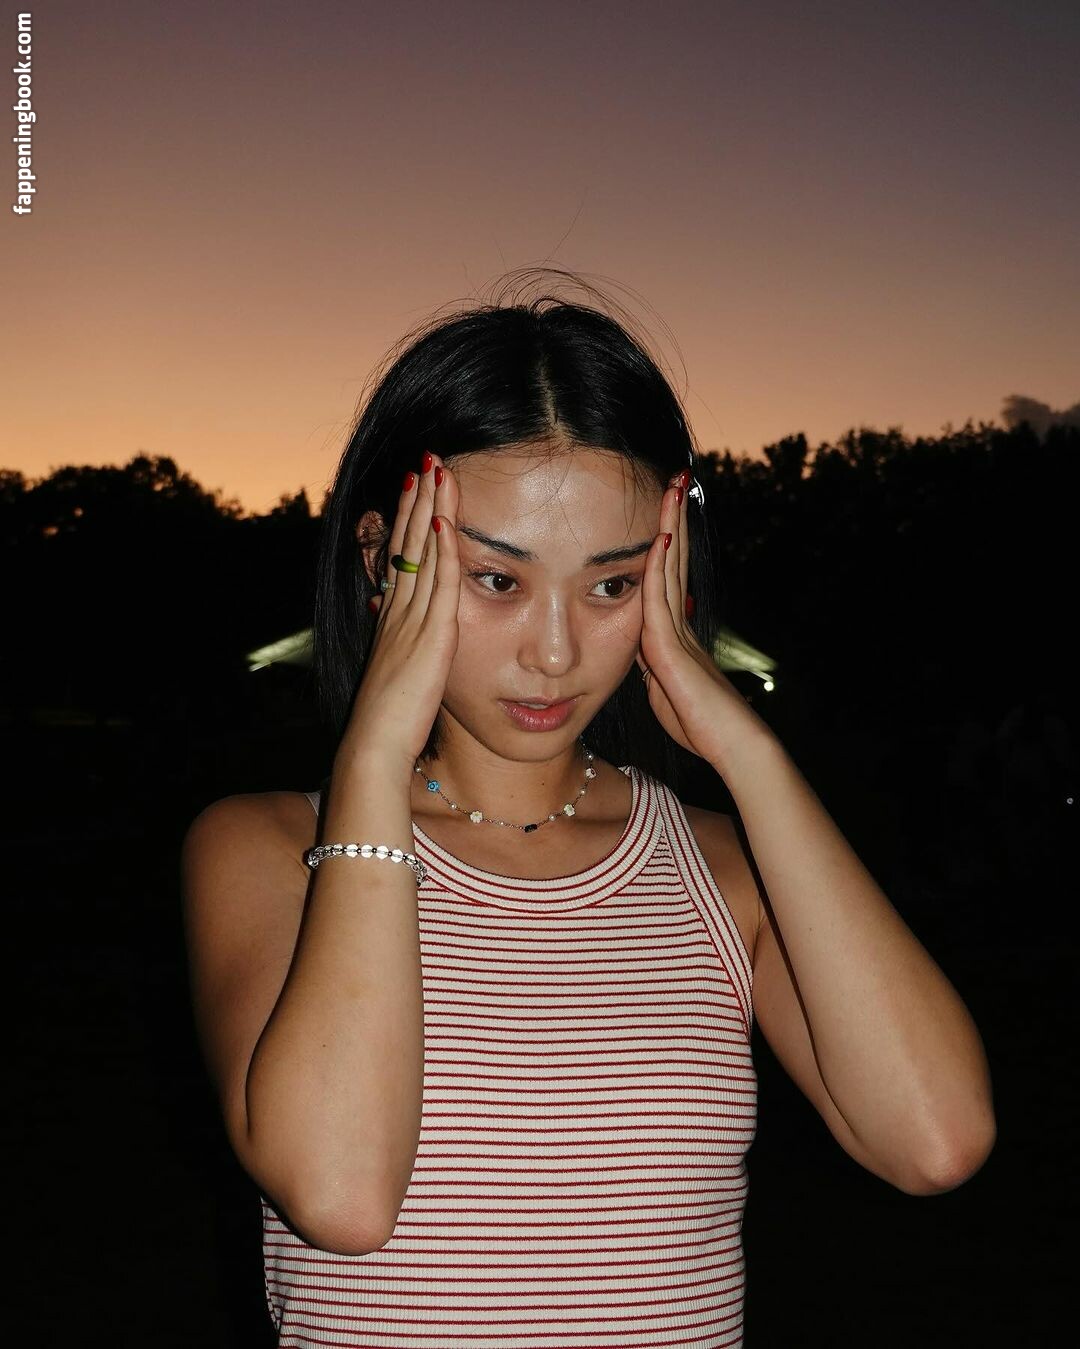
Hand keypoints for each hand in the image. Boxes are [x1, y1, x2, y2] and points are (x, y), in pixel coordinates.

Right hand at [338, 452, 460, 775]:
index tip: (416, 484)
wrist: (375, 744)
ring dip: (430, 509)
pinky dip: (443, 550)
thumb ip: (403, 644)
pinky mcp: (431, 636)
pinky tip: (447, 520)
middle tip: (427, 458)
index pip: (400, 555)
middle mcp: (397, 610)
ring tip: (437, 469)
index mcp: (392, 618)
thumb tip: (397, 626)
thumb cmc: (389, 719)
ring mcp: (411, 620)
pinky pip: (439, 584)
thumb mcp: (397, 671)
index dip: (408, 518)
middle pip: (407, 541)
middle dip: (417, 498)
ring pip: (421, 552)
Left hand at [636, 470, 775, 777]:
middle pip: (673, 560)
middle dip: (672, 520)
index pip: (666, 577)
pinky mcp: (673, 647)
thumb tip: (640, 648)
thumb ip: (651, 666)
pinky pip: (660, 600)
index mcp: (675, 633)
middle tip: (675, 481)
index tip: (664, 512)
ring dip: (669, 527)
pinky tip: (659, 539)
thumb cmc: (701, 726)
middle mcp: (679, 623)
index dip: (665, 543)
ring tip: (672, 489)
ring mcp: (679, 630)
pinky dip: (657, 568)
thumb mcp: (663, 690)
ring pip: (669, 568)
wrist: (734, 744)